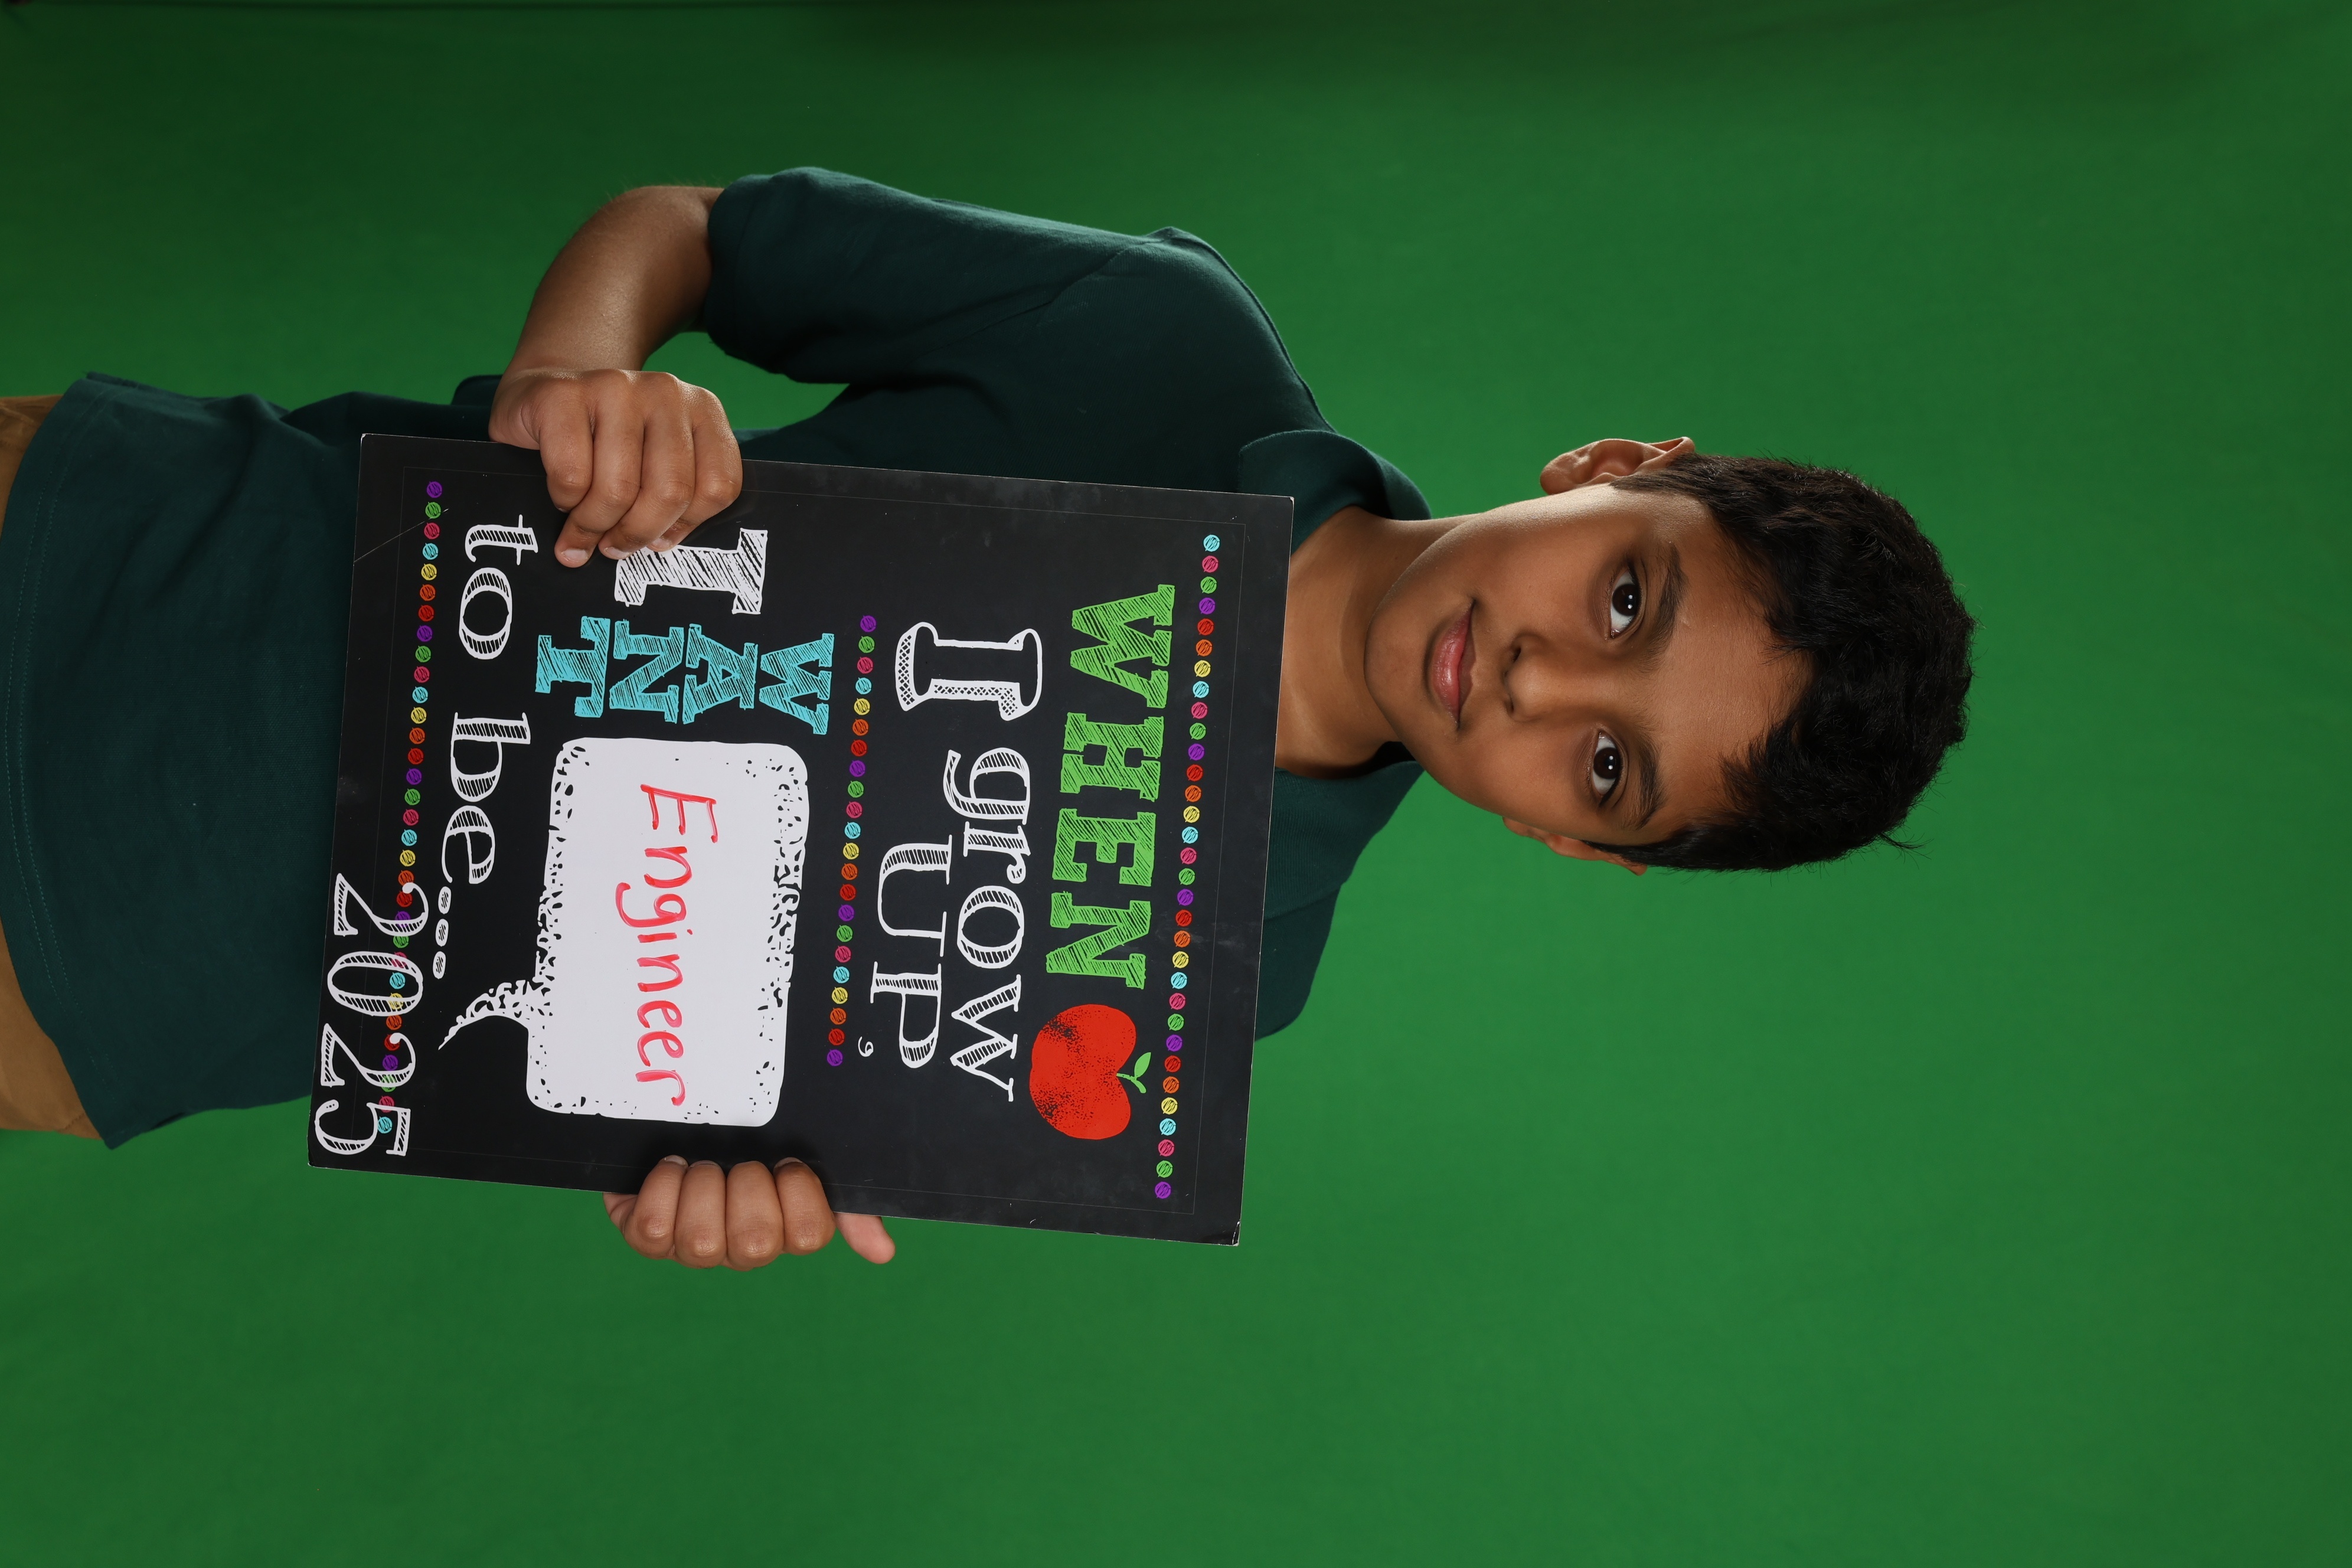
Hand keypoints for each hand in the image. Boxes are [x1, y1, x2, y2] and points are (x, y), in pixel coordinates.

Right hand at [489, 366, 741, 566]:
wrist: (541, 396)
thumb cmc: (604, 443)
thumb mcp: (653, 462)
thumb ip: (673, 495)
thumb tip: (659, 544)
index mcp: (703, 411)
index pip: (718, 487)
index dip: (684, 526)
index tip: (657, 541)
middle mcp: (666, 393)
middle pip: (671, 492)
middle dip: (637, 533)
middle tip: (613, 548)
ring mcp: (616, 387)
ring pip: (619, 489)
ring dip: (595, 524)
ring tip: (582, 532)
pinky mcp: (564, 394)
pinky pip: (572, 476)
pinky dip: (565, 501)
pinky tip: (562, 498)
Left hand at [602, 1155, 895, 1268]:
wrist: (683, 1116)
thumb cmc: (753, 1139)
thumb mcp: (805, 1158)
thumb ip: (849, 1203)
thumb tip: (883, 1252)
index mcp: (784, 1227)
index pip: (808, 1237)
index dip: (798, 1195)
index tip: (788, 1161)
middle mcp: (741, 1247)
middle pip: (757, 1244)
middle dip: (748, 1186)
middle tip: (740, 1162)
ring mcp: (693, 1246)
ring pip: (703, 1243)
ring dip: (704, 1187)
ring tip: (703, 1165)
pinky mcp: (647, 1235)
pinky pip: (654, 1231)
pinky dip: (665, 1187)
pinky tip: (673, 1166)